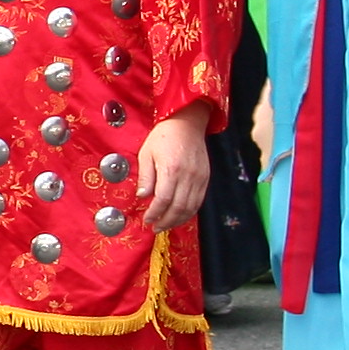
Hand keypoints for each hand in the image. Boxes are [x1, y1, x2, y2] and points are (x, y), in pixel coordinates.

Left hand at [134, 109, 210, 230]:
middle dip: (165, 221)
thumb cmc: (164, 136)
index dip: (155, 213)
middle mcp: (188, 175)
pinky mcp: (206, 178)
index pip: (164, 199)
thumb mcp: (147, 153)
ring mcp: (199, 177)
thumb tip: (142, 197)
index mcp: (171, 169)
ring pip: (191, 207)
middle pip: (178, 207)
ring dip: (177, 220)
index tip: (147, 219)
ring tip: (165, 225)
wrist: (187, 122)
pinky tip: (179, 216)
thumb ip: (146, 177)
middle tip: (155, 227)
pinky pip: (199, 201)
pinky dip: (189, 212)